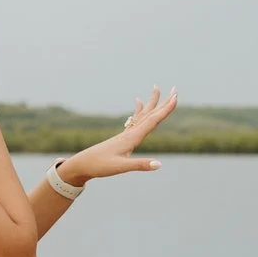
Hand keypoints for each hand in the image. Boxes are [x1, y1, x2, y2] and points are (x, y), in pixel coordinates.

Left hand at [56, 86, 178, 184]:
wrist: (82, 164)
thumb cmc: (100, 166)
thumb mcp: (121, 167)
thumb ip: (140, 165)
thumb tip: (159, 164)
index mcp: (132, 137)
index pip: (153, 120)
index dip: (165, 110)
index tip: (175, 97)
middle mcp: (130, 132)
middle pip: (150, 114)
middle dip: (163, 102)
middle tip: (174, 89)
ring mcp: (125, 134)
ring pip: (142, 115)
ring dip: (152, 102)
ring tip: (156, 89)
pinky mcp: (122, 138)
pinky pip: (134, 120)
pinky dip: (139, 110)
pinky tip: (138, 102)